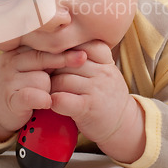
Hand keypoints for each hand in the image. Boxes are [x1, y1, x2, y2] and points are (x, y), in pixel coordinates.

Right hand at [0, 47, 85, 142]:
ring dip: (49, 89)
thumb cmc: (19, 85)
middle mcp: (10, 62)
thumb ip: (44, 56)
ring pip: (42, 79)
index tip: (83, 50)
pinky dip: (42, 99)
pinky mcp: (10, 99)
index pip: (41, 46)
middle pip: (42, 58)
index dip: (63, 48)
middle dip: (62, 61)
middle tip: (81, 59)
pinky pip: (32, 95)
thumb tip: (75, 47)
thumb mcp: (28, 67)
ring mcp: (8, 80)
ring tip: (44, 94)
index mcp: (15, 51)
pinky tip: (46, 102)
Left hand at [50, 40, 145, 162]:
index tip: (55, 57)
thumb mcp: (104, 70)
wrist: (123, 124)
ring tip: (48, 91)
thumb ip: (87, 57)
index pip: (81, 44)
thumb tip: (57, 44)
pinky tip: (51, 103)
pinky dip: (53, 100)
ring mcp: (96, 89)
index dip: (64, 50)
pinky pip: (63, 99)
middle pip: (67, 62)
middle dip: (52, 69)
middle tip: (44, 76)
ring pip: (62, 79)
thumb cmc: (106, 94)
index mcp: (105, 60)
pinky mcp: (88, 108)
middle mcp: (102, 72)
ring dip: (50, 86)